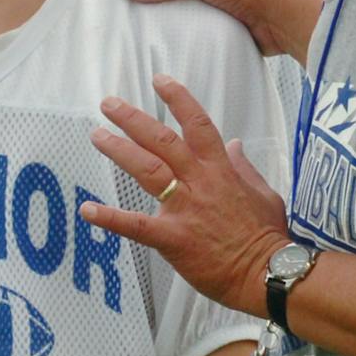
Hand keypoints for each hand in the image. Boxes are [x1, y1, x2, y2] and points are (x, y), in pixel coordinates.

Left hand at [82, 74, 290, 317]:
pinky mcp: (173, 239)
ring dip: (119, 150)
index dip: (178, 99)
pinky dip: (110, 217)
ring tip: (97, 135)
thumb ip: (244, 168)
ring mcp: (185, 209)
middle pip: (163, 140)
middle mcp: (200, 182)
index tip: (159, 81)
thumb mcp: (264, 193)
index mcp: (221, 170)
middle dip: (133, 119)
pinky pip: (136, 226)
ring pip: (147, 170)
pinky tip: (87, 209)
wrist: (267, 274)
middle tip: (108, 104)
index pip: (198, 124)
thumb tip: (235, 144)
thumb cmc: (267, 236)